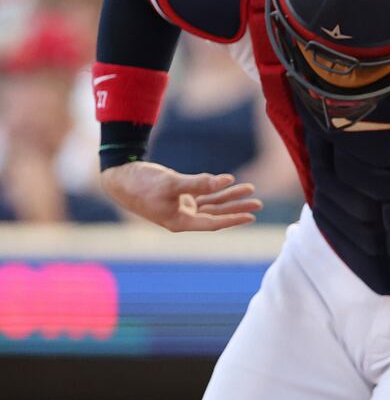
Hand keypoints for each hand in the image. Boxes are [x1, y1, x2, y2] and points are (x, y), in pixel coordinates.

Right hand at [101, 162, 262, 231]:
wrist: (120, 176)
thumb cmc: (142, 183)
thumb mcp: (172, 183)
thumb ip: (200, 183)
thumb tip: (227, 180)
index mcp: (178, 222)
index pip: (211, 223)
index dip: (232, 220)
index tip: (251, 216)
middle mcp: (181, 217)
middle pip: (215, 215)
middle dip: (236, 208)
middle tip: (258, 203)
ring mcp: (180, 207)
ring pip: (211, 204)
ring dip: (229, 197)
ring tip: (250, 190)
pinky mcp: (178, 197)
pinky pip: (203, 196)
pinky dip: (215, 190)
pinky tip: (228, 184)